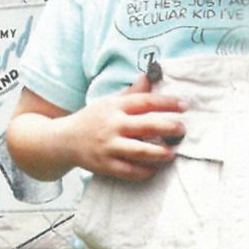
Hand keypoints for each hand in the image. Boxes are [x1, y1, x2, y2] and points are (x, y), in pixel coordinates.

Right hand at [70, 74, 186, 180]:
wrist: (63, 141)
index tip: (184, 106)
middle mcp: (112, 126)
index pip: (145, 102)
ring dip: (160, 153)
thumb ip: (132, 93)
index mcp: (115, 107)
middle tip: (183, 130)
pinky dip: (145, 171)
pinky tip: (155, 168)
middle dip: (169, 127)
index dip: (167, 103)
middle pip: (146, 126)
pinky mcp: (106, 166)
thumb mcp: (110, 103)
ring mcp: (108, 147)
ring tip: (172, 153)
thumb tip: (150, 76)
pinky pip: (130, 171)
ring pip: (140, 151)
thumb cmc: (92, 120)